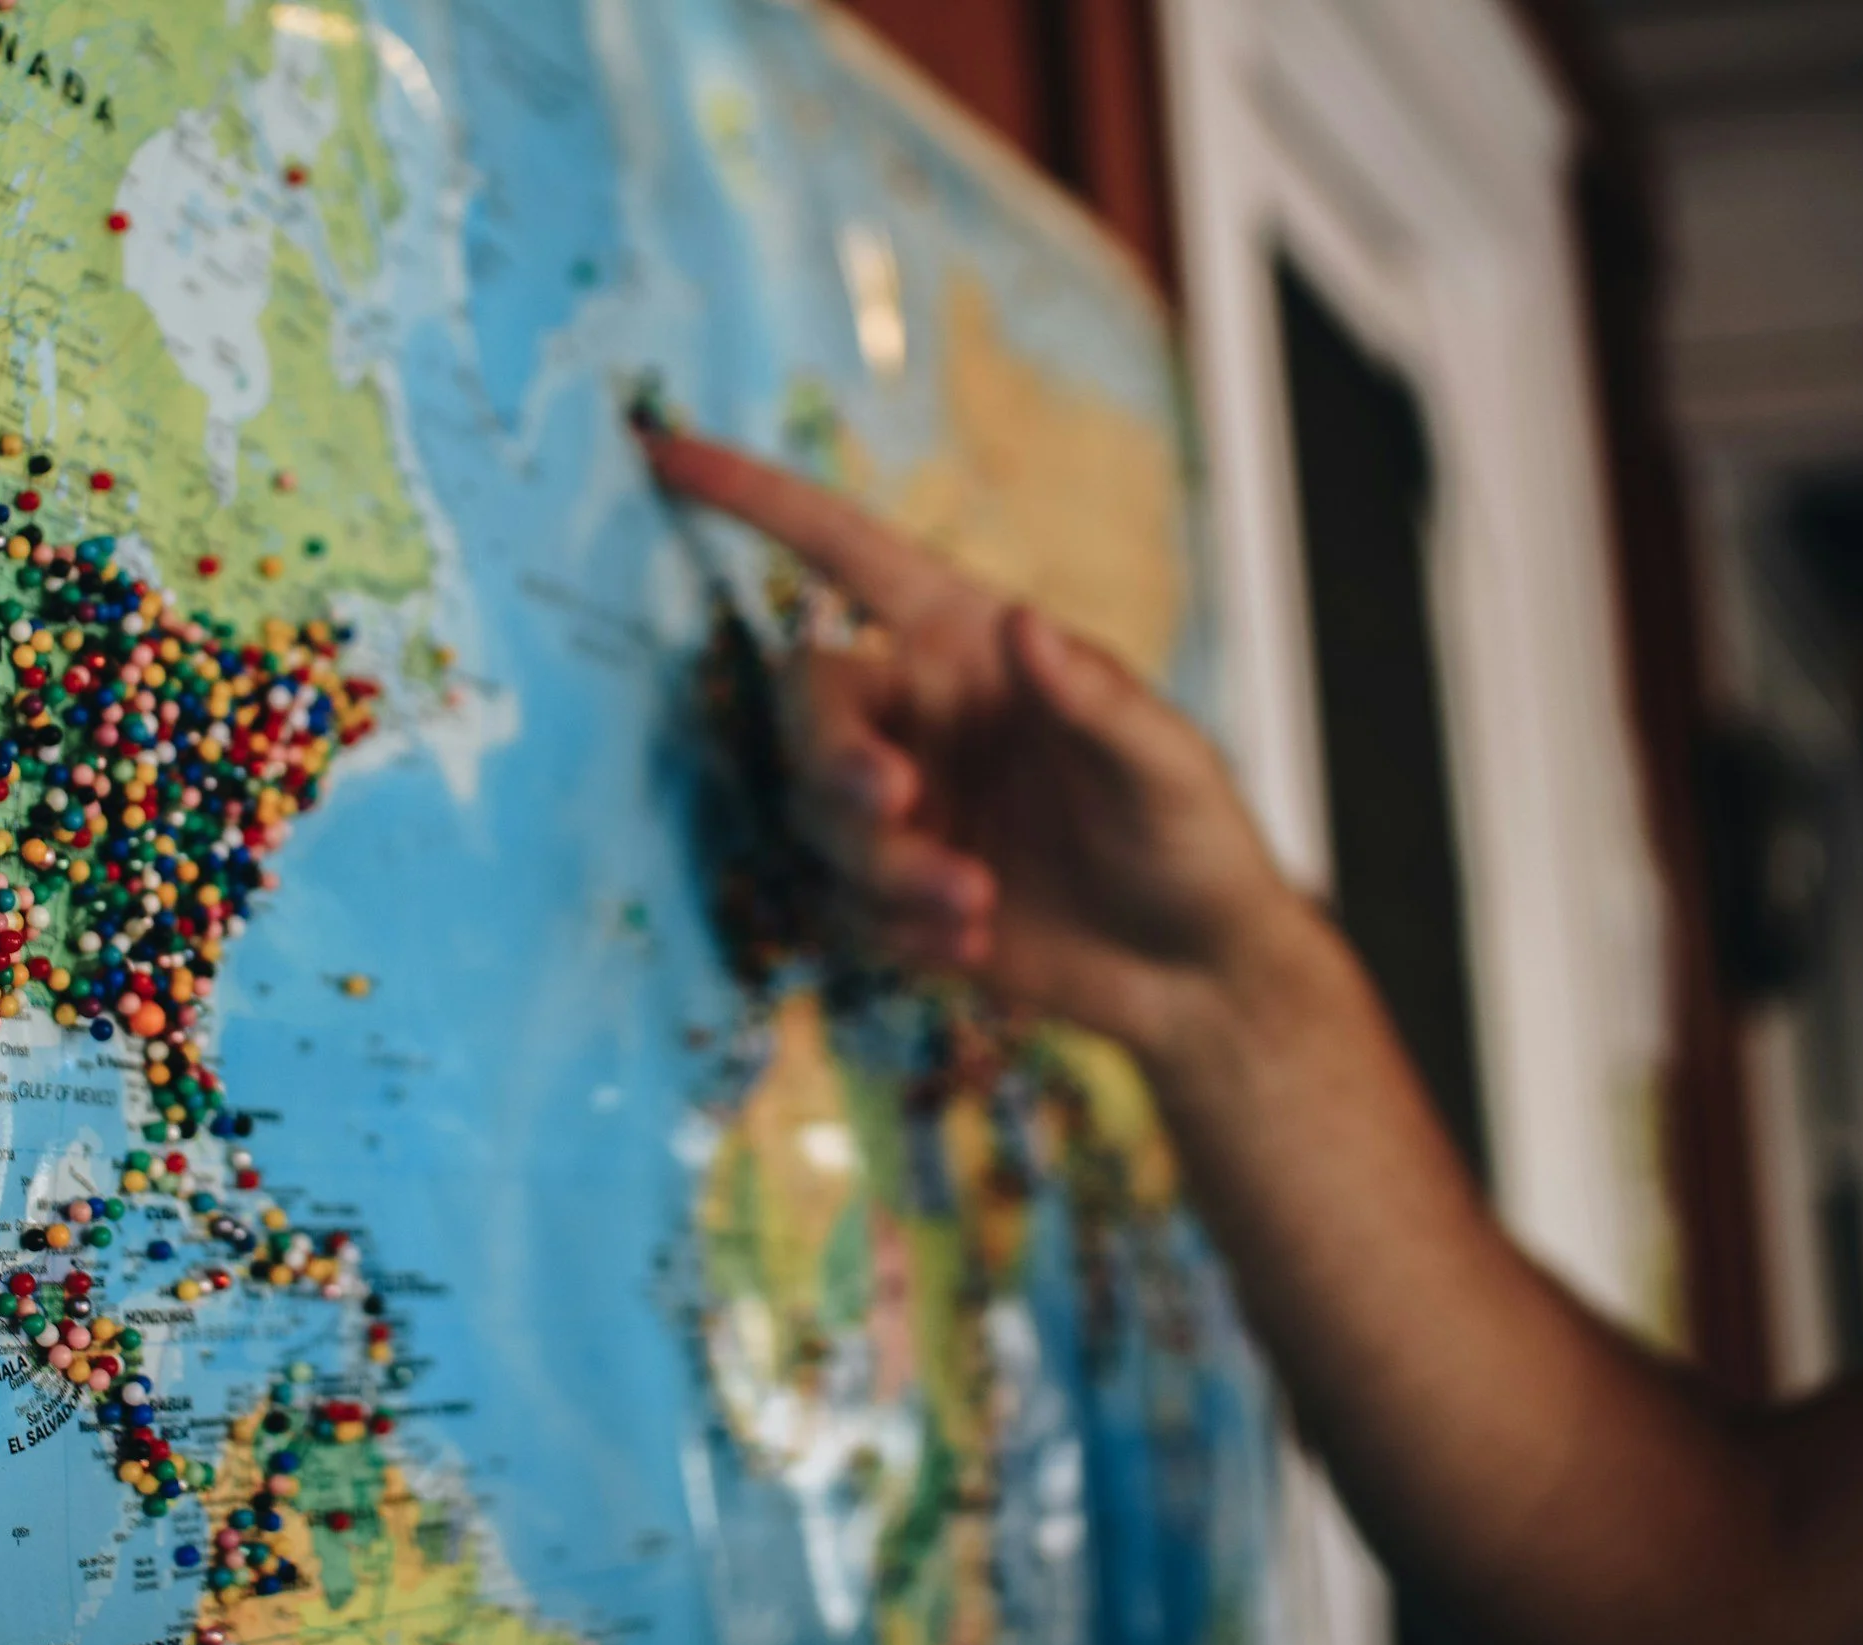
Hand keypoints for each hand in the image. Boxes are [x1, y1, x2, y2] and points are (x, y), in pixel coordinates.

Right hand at [642, 429, 1299, 1052]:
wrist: (1196, 976)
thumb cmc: (1194, 839)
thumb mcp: (1171, 763)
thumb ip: (1099, 700)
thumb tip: (1024, 626)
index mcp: (967, 644)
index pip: (844, 552)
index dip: (756, 499)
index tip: (665, 452)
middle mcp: (917, 713)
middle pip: (809, 703)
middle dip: (837, 755)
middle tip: (894, 803)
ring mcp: (899, 806)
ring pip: (817, 815)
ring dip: (883, 864)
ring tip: (978, 902)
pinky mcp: (888, 894)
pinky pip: (840, 901)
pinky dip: (898, 926)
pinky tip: (978, 942)